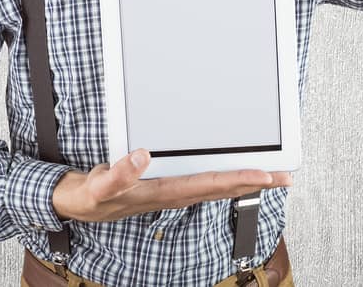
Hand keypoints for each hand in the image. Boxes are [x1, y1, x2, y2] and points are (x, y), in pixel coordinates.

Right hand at [51, 149, 292, 221]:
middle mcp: (173, 194)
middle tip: (286, 176)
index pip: (209, 184)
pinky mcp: (166, 185)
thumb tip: (142, 156)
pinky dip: (225, 175)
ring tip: (271, 175)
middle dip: (255, 181)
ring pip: (216, 185)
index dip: (240, 177)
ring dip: (245, 180)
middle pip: (222, 187)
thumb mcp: (96, 186)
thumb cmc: (89, 197)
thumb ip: (117, 174)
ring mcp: (171, 192)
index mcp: (162, 193)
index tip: (266, 173)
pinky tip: (235, 172)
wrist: (75, 205)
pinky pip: (203, 180)